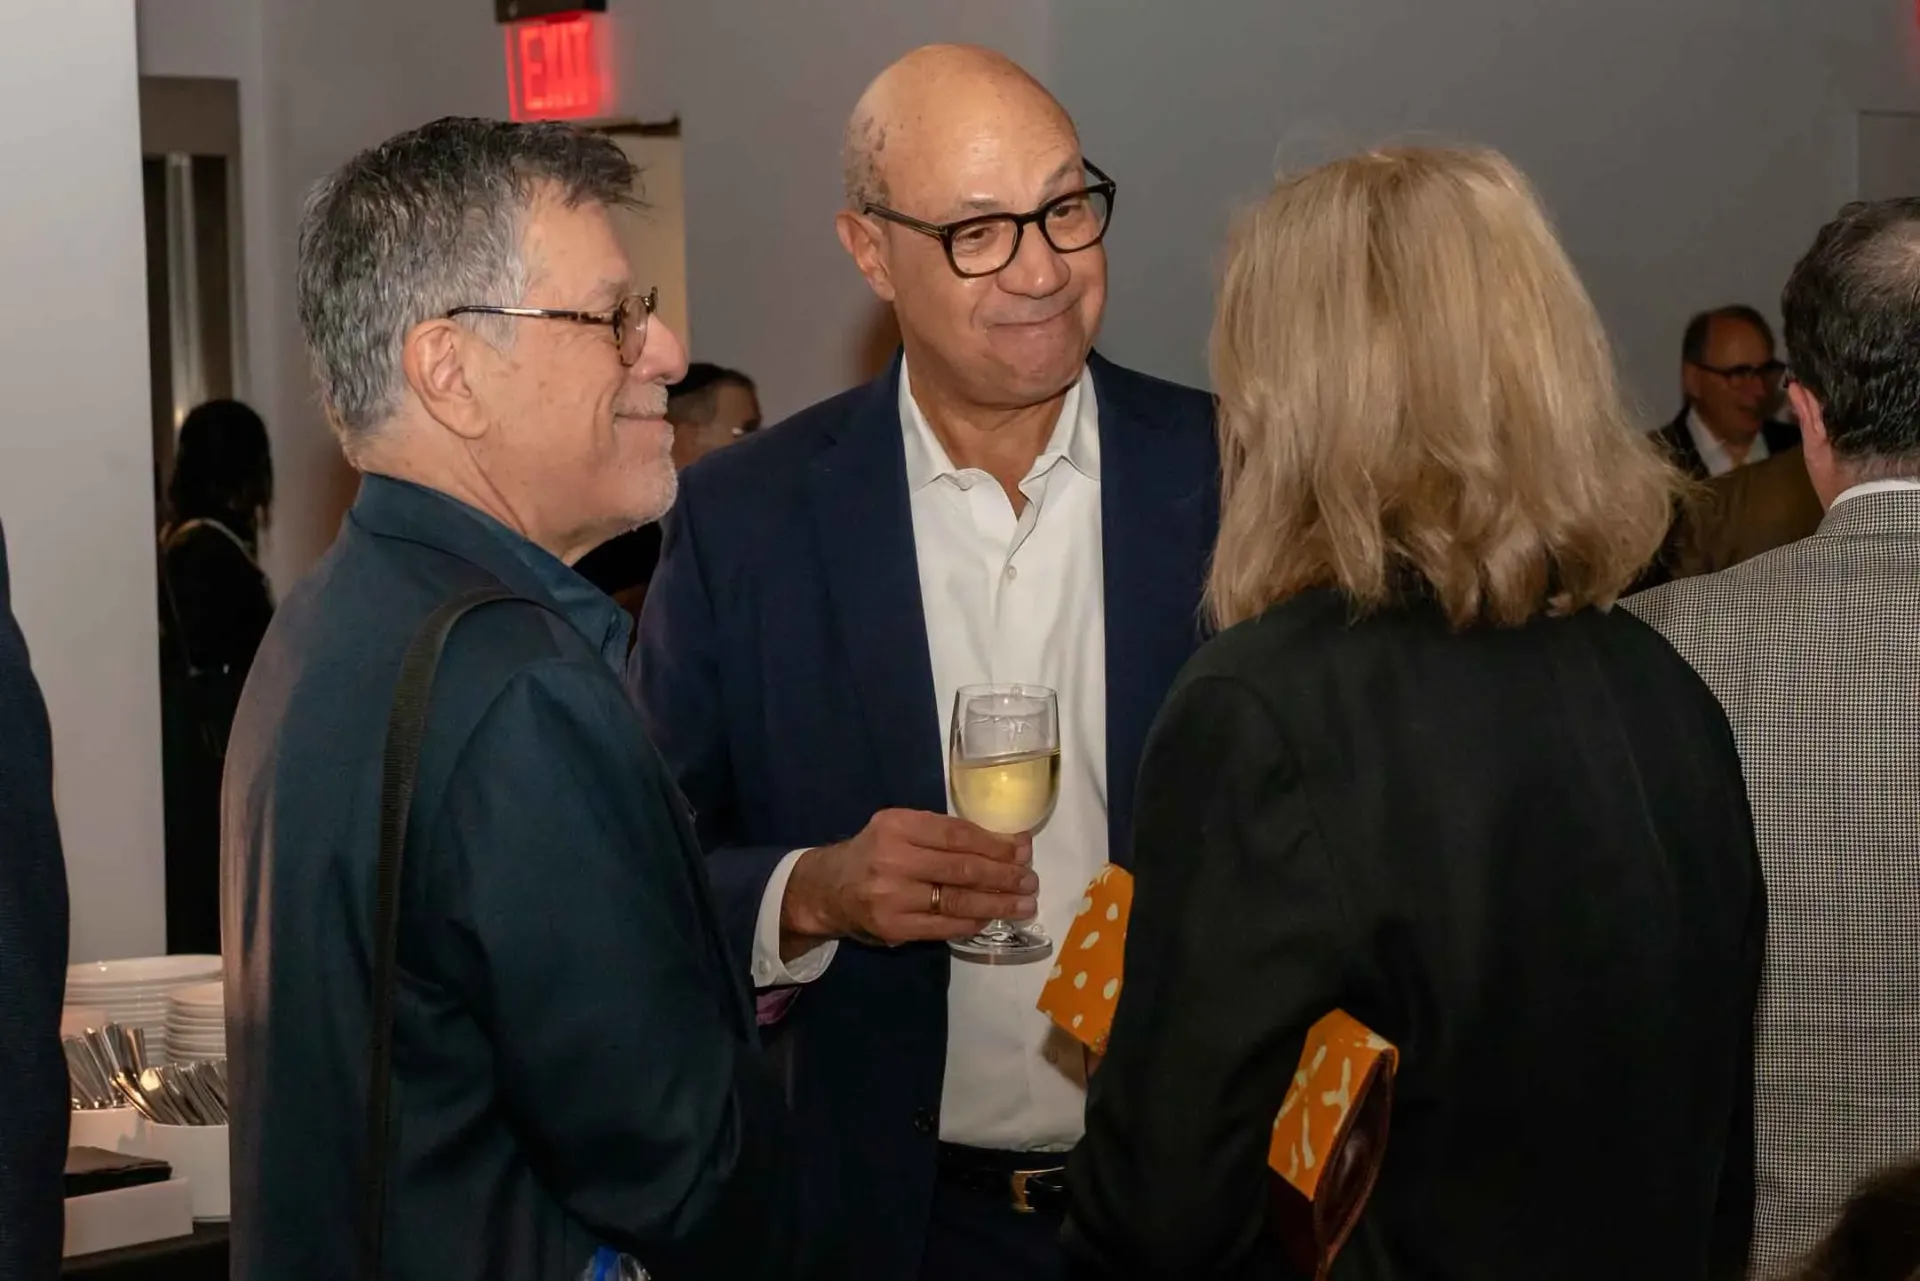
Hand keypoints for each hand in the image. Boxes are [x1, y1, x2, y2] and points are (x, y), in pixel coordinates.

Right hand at [780, 809, 1036, 952]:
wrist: (829, 889)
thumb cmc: (875, 853)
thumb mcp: (901, 829)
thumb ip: (945, 834)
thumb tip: (1009, 843)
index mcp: (897, 826)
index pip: (957, 834)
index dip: (995, 844)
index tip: (1023, 850)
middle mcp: (893, 859)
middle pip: (962, 868)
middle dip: (1004, 875)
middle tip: (1030, 880)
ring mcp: (892, 896)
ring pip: (957, 900)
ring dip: (997, 903)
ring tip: (1024, 904)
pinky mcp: (894, 927)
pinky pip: (943, 926)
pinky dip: (972, 922)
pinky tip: (991, 918)